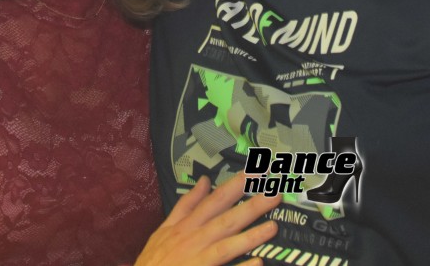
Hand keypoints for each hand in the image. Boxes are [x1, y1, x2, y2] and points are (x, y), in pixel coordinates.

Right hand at [134, 172, 279, 265]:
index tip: (256, 173)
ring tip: (273, 227)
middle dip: (251, 207)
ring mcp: (197, 261)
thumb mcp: (165, 228)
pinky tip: (258, 262)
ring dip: (250, 237)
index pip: (214, 202)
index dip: (235, 186)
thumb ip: (186, 205)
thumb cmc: (155, 259)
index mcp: (186, 226)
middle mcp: (193, 241)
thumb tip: (205, 181)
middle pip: (226, 221)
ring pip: (226, 247)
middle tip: (275, 194)